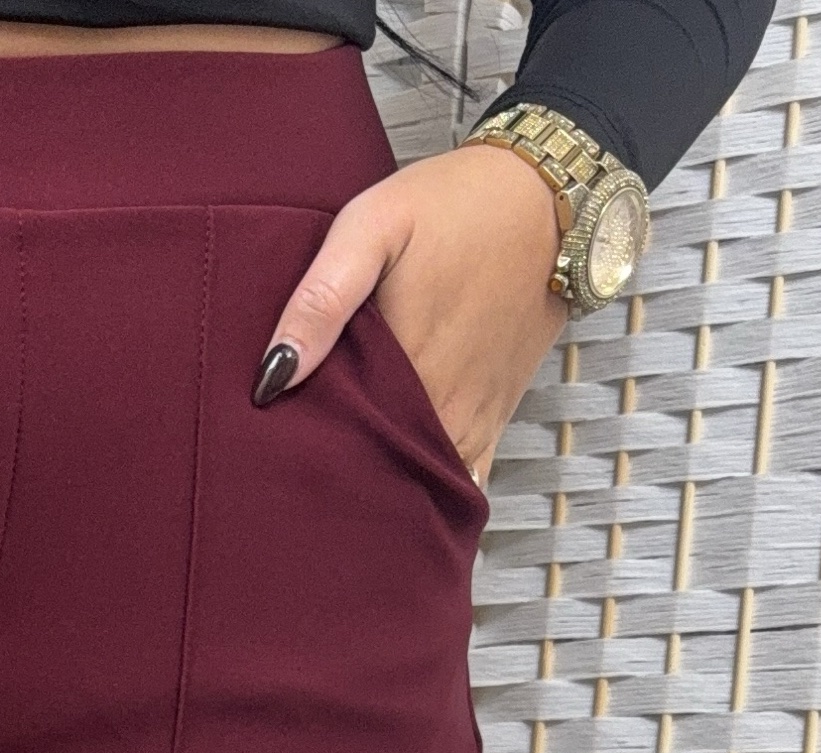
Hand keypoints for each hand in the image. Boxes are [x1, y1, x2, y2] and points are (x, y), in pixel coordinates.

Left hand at [254, 141, 573, 483]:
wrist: (549, 196)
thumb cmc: (454, 205)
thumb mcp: (371, 228)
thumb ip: (320, 299)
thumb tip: (271, 379)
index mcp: (404, 374)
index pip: (341, 448)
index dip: (308, 458)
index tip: (282, 457)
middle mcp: (443, 411)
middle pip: (377, 473)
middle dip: (340, 481)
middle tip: (303, 475)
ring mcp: (473, 421)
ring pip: (419, 481)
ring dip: (384, 488)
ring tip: (343, 486)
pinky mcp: (495, 418)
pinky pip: (463, 480)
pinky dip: (431, 487)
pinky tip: (401, 489)